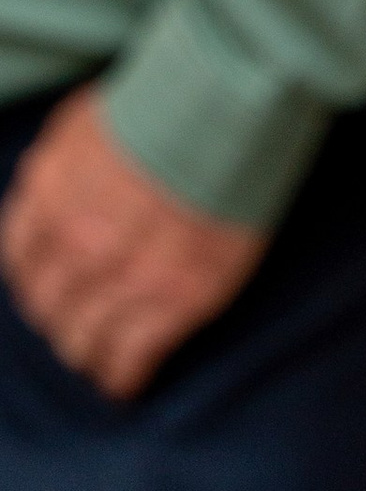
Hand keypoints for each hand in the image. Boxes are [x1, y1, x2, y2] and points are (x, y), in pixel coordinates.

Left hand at [0, 89, 263, 395]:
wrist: (218, 112)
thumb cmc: (161, 105)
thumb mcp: (78, 126)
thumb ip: (56, 171)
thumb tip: (50, 197)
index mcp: (47, 199)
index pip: (21, 263)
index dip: (34, 287)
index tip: (49, 298)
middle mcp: (75, 244)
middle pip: (49, 309)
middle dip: (60, 326)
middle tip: (77, 337)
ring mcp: (123, 277)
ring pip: (84, 341)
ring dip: (88, 358)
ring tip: (100, 368)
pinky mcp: (173, 301)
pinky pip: (132, 357)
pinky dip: (124, 377)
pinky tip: (127, 386)